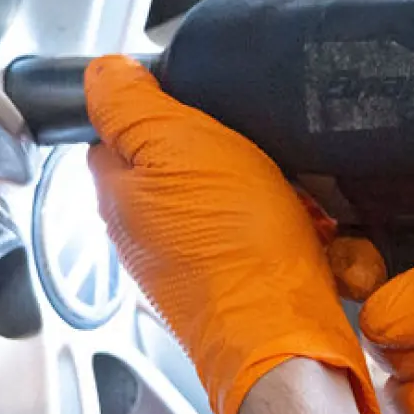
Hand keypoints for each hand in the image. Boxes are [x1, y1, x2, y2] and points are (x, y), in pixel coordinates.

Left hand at [85, 56, 383, 413]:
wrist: (288, 341)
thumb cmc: (236, 253)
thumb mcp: (177, 147)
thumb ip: (130, 106)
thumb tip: (101, 72)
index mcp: (120, 196)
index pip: (120, 129)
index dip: (160, 107)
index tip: (197, 103)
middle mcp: (149, 233)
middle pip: (185, 160)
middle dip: (229, 150)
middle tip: (255, 153)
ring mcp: (195, 261)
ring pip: (236, 196)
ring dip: (271, 189)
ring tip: (292, 196)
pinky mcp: (242, 283)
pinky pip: (271, 235)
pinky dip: (296, 227)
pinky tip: (312, 232)